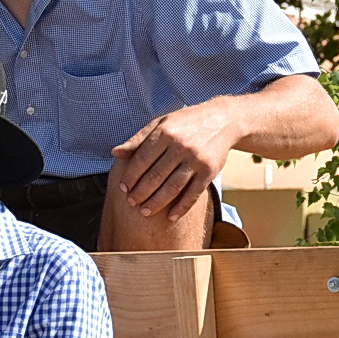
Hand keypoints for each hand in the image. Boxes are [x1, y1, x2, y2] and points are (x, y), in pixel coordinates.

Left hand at [111, 100, 238, 219]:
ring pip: (172, 187)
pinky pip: (193, 193)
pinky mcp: (209, 171)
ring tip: (145, 212)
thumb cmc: (186, 123)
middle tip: (131, 203)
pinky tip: (170, 217)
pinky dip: (181, 207)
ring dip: (157, 203)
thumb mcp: (161, 123)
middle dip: (140, 192)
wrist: (224, 120)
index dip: (130, 176)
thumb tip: (115, 153)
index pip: (141, 159)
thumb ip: (138, 139)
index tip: (122, 187)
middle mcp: (180, 146)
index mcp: (165, 133)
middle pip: (155, 176)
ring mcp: (196, 160)